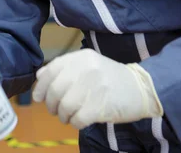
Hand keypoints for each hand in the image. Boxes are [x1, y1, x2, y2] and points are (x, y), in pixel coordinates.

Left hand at [32, 49, 162, 128]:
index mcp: (81, 57)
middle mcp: (87, 69)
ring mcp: (95, 87)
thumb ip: (64, 68)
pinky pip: (78, 118)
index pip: (51, 70)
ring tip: (67, 117)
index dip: (41, 86)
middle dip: (51, 104)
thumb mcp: (87, 65)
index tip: (38, 97)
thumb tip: (39, 76)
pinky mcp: (102, 105)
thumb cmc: (109, 78)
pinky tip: (78, 121)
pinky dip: (74, 123)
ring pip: (65, 105)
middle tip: (54, 110)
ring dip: (62, 115)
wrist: (141, 88)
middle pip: (55, 90)